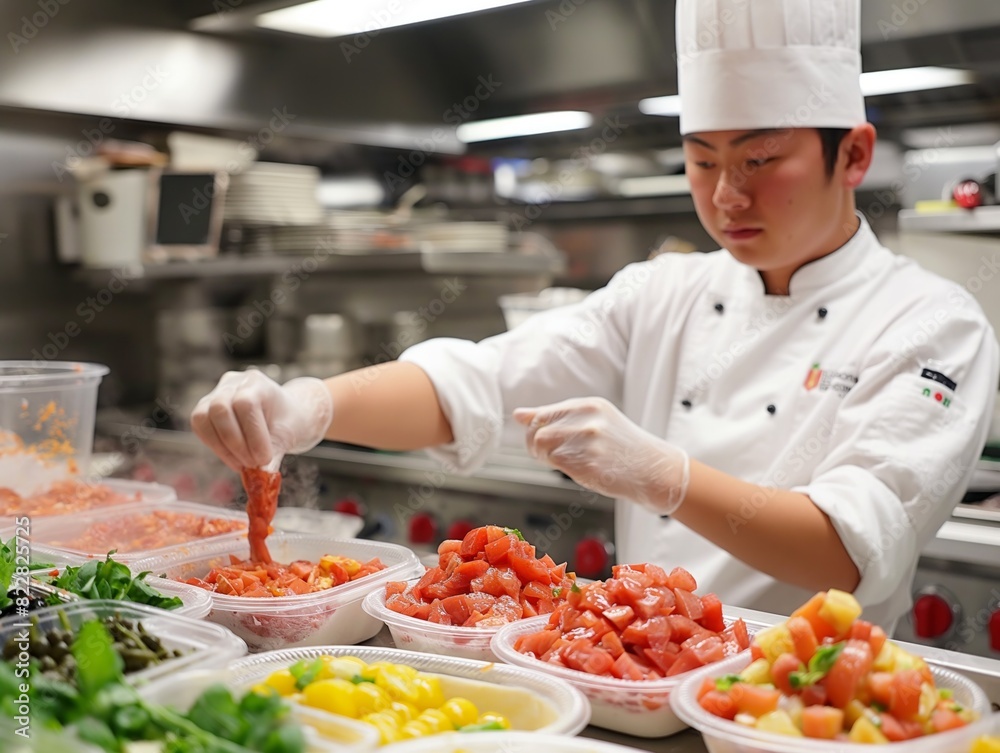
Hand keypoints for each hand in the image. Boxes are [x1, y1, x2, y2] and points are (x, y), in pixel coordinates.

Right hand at [191, 371, 333, 471]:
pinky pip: (200, 425)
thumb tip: (261, 479)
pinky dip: (214, 446)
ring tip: (243, 464)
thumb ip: (273, 454)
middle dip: (235, 443)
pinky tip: (233, 458)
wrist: (285, 414)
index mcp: (257, 383)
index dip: (253, 435)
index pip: (245, 404)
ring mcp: (216, 393)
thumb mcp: (287, 436)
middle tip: (252, 465)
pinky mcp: (206, 407)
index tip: (264, 459)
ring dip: (222, 447)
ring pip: (203, 417)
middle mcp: (234, 383)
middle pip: (220, 409)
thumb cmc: (288, 421)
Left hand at [513, 397, 688, 514]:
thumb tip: (519, 414)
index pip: (542, 414)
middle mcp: (590, 421)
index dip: (533, 431)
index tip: (540, 440)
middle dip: (535, 447)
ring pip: (546, 450)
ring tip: (564, 461)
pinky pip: (560, 466)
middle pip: (538, 433)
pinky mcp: (592, 466)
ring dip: (546, 459)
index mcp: (590, 405)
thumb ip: (556, 416)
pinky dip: (562, 469)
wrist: (654, 469)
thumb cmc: (621, 444)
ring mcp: (591, 444)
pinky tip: (579, 469)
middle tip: (547, 456)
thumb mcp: (594, 420)